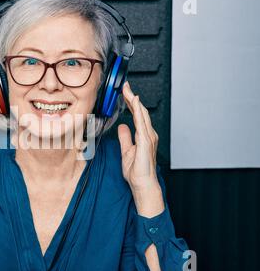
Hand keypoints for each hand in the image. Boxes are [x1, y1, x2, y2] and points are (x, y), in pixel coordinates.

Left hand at [118, 81, 163, 216]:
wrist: (143, 185)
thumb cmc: (137, 172)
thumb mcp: (127, 152)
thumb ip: (125, 139)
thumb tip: (122, 127)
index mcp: (143, 136)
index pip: (137, 115)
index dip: (131, 103)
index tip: (125, 92)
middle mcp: (148, 134)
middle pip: (140, 112)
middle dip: (132, 98)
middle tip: (125, 85)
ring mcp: (148, 138)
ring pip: (142, 115)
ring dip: (135, 101)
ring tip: (128, 90)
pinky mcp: (146, 142)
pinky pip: (142, 124)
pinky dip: (139, 112)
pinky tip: (135, 103)